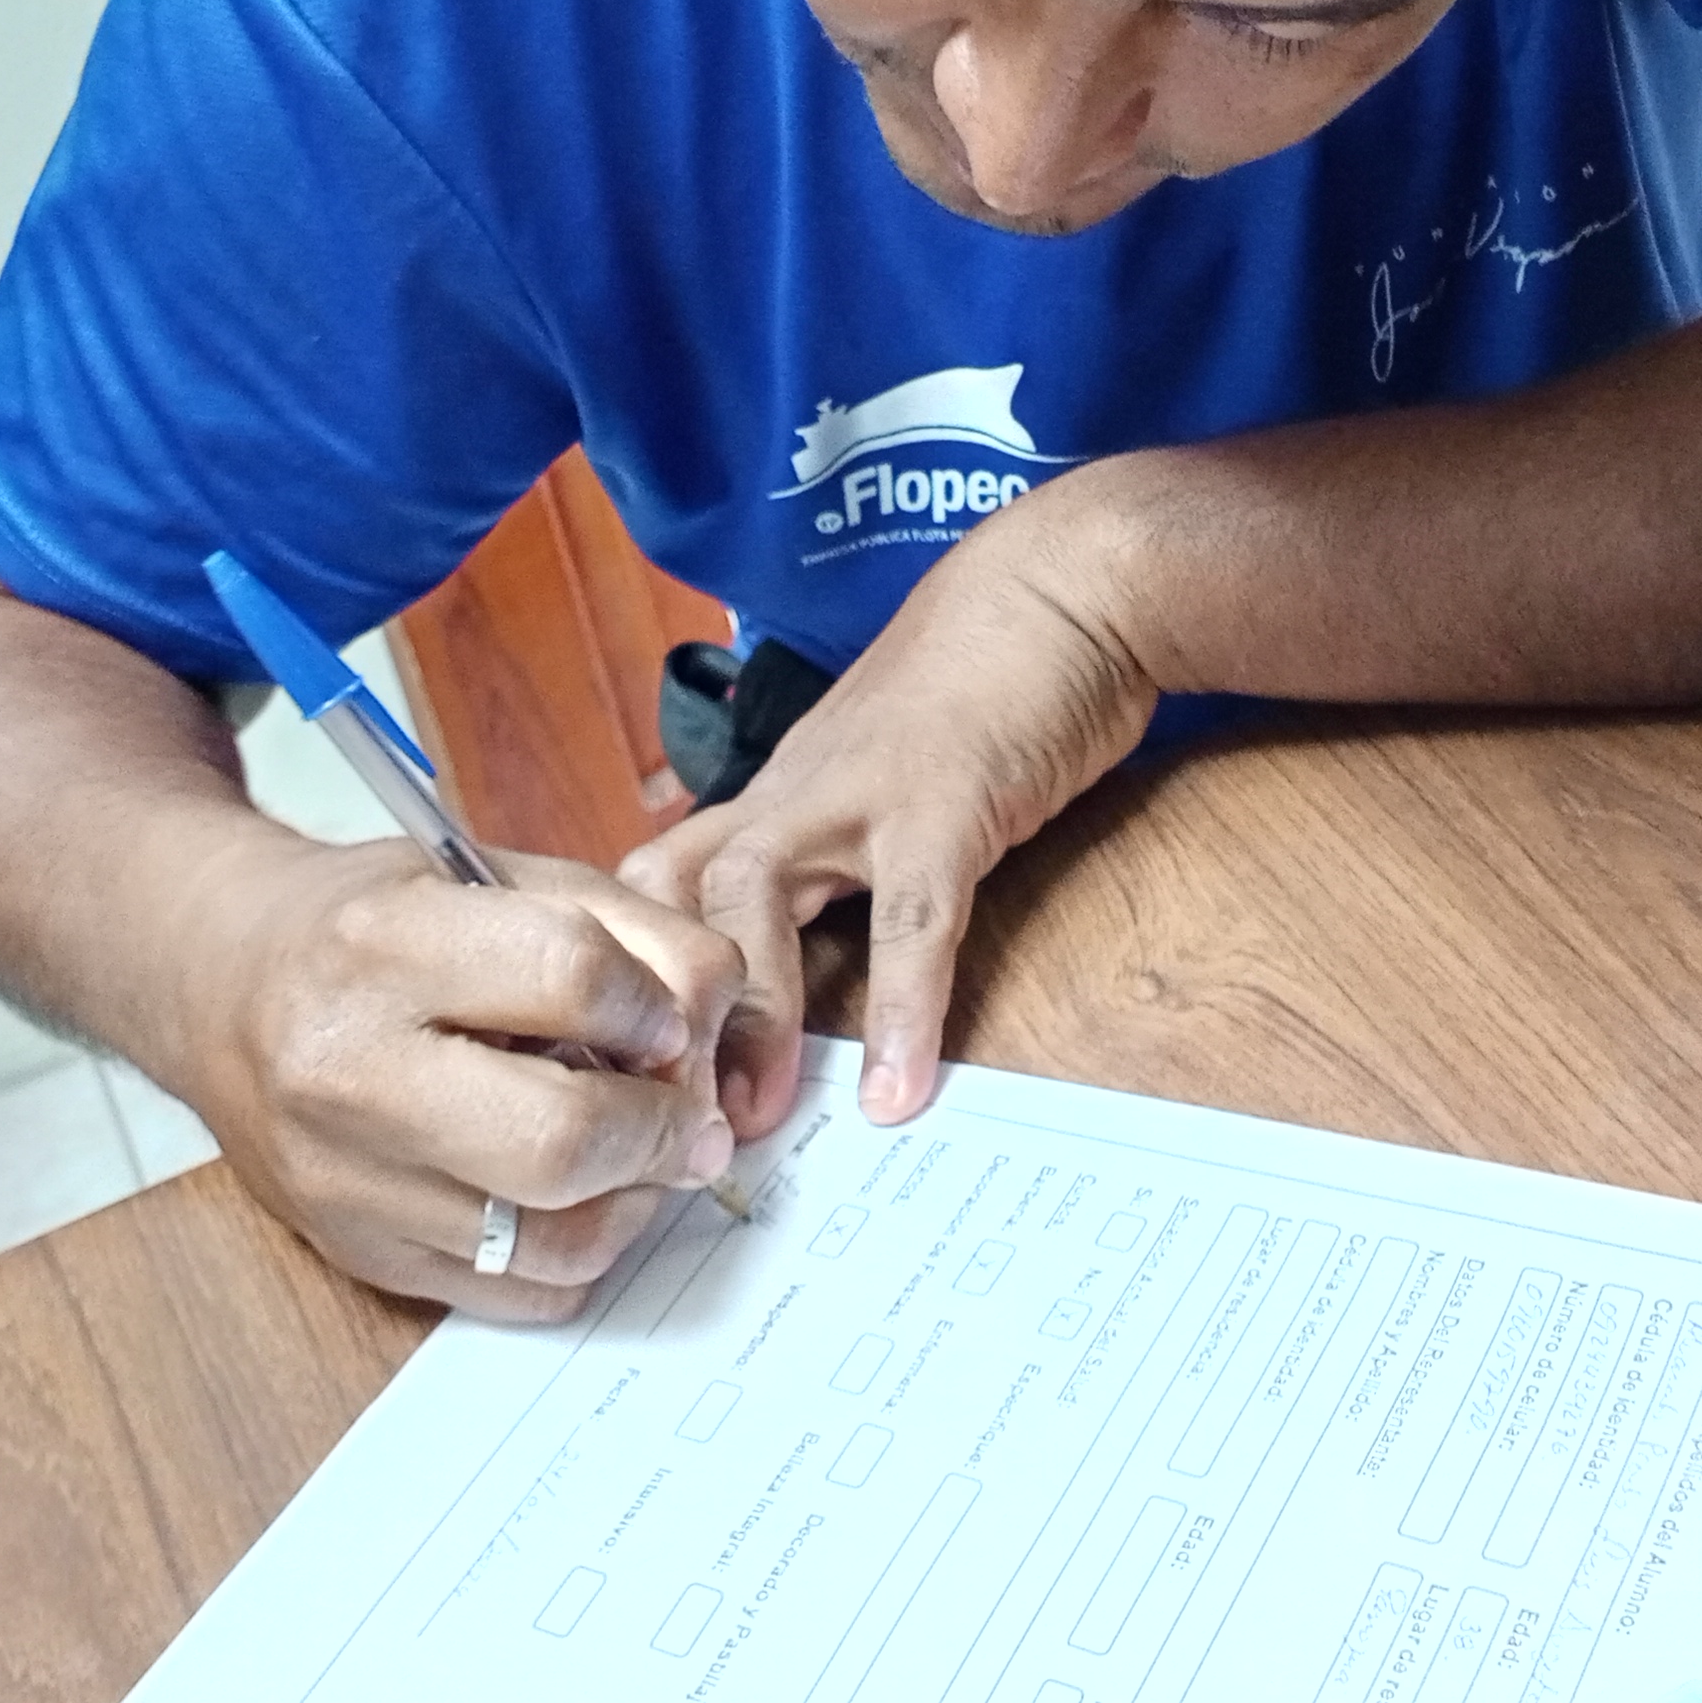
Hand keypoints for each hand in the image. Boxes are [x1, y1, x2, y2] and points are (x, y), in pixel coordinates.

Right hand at [150, 835, 751, 1321]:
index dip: (660, 1000)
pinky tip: (584, 1195)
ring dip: (638, 1201)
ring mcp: (347, 1182)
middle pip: (561, 1142)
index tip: (668, 1015)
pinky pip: (525, 1294)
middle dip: (662, 1128)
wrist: (222, 988)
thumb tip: (720, 1013)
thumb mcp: (496, 874)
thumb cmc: (377, 922)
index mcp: (380, 946)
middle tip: (685, 1111)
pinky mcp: (362, 1256)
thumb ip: (628, 929)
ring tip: (641, 1152)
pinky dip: (585, 1251)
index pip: (571, 978)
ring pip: (555, 1241)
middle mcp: (346, 1074)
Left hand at [624, 483, 1159, 1133]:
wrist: (1068, 582)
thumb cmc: (985, 685)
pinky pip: (908, 921)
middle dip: (657, 1006)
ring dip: (749, 1014)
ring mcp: (860, 791)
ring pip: (752, 898)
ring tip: (758, 1116)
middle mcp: (791, 792)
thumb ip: (845, 855)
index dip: (633, 976)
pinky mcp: (945, 800)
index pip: (657, 884)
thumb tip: (819, 967)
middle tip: (668, 1120)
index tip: (636, 1082)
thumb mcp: (886, 776)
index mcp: (774, 794)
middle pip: (671, 892)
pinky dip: (899, 1010)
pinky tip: (898, 1088)